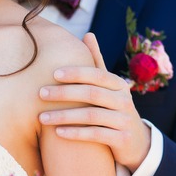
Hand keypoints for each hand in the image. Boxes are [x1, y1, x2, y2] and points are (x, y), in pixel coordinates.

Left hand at [38, 33, 150, 172]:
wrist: (134, 141)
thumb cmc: (113, 108)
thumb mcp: (108, 87)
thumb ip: (97, 64)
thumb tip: (88, 34)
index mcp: (118, 85)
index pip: (96, 75)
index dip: (76, 73)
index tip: (53, 74)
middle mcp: (124, 100)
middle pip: (91, 93)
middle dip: (64, 93)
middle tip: (41, 94)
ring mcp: (124, 120)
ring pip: (91, 115)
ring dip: (64, 116)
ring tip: (42, 118)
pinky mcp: (122, 139)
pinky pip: (96, 134)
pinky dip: (76, 133)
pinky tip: (58, 133)